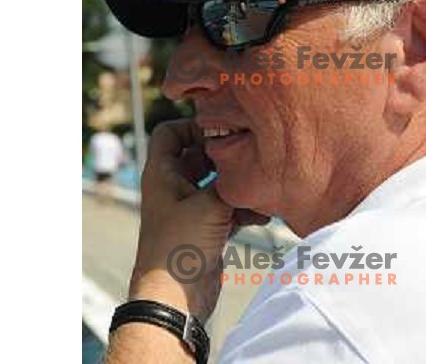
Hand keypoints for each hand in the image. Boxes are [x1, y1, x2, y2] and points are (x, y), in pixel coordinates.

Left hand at [128, 119, 267, 321]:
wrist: (175, 298)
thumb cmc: (180, 246)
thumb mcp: (208, 205)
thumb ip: (229, 180)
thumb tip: (250, 162)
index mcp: (162, 173)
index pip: (168, 132)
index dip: (192, 127)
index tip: (220, 135)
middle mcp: (174, 186)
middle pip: (199, 155)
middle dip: (225, 157)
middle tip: (248, 156)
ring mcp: (189, 207)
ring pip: (216, 182)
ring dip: (237, 184)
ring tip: (260, 188)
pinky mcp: (205, 226)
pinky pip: (226, 206)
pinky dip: (242, 208)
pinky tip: (263, 214)